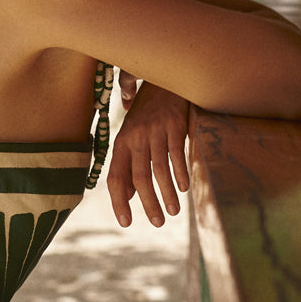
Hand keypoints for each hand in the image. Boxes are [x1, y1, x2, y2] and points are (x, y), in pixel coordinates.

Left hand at [107, 80, 189, 227]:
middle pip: (139, 177)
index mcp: (122, 142)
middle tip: (157, 223)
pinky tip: (184, 188)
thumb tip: (127, 194)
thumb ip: (129, 164)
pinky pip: (177, 155)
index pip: (115, 177)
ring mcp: (156, 131)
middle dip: (148, 203)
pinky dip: (181, 174)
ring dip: (167, 194)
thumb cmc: (148, 111)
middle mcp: (135, 137)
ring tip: (173, 211)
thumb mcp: (133, 135)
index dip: (118, 201)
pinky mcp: (175, 125)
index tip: (125, 222)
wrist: (166, 79)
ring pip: (159, 170)